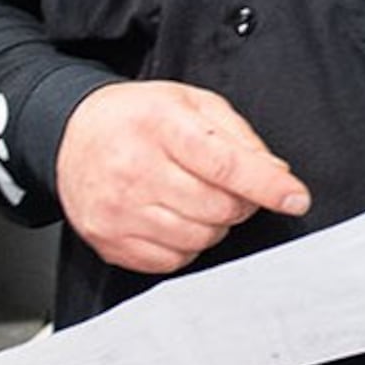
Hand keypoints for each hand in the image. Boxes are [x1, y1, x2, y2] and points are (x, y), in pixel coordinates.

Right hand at [55, 81, 311, 275]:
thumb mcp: (191, 103)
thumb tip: (275, 173)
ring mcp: (120, 211)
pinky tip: (172, 217)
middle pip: (218, 208)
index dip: (266, 185)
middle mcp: (136, 169)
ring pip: (199, 238)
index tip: (295, 198)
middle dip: (237, 202)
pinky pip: (173, 261)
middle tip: (225, 185)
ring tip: (193, 198)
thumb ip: (238, 136)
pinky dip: (185, 244)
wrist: (70, 136)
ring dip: (212, 224)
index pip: (224, 164)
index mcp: (161, 125)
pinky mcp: (111, 241)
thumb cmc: (136, 118)